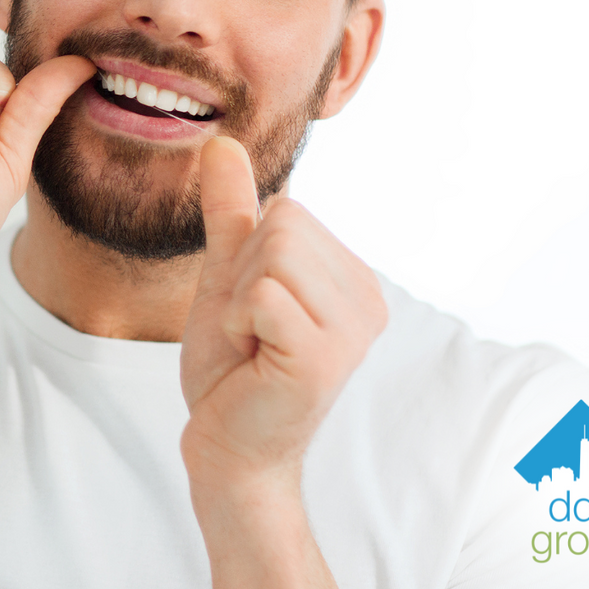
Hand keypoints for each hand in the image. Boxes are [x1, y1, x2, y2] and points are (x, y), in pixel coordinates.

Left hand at [178, 137, 385, 485]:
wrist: (227, 446)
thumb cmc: (231, 368)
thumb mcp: (227, 275)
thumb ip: (231, 211)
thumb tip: (220, 142)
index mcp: (354, 278)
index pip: (288, 209)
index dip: (248, 257)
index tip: (255, 312)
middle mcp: (368, 299)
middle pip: (283, 221)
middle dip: (243, 274)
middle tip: (251, 332)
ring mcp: (352, 330)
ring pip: (272, 253)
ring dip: (239, 300)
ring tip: (254, 345)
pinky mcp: (323, 357)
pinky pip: (261, 295)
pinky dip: (238, 323)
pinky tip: (254, 361)